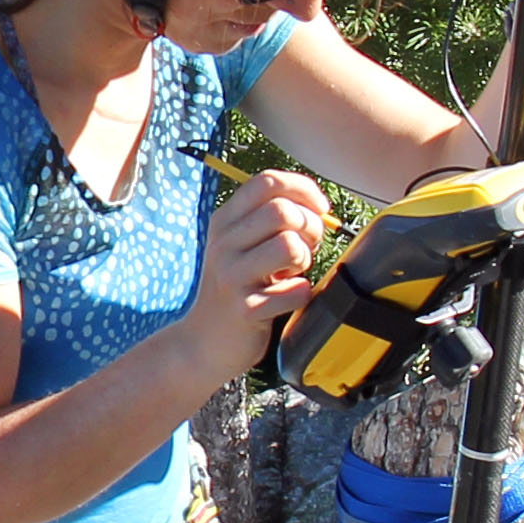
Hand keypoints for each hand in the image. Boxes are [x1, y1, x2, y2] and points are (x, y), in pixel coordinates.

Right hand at [177, 168, 331, 376]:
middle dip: (309, 227)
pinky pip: (295, 290)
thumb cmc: (236, 287)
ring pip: (289, 245)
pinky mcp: (245, 309)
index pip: (266, 182)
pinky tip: (287, 297)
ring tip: (293, 272)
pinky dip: (301, 293)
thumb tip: (318, 205)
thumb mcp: (240, 245)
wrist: (204, 341)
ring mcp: (231, 276)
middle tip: (307, 247)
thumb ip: (269, 219)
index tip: (319, 208)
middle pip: (282, 210)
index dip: (302, 188)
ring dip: (304, 259)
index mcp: (224, 221)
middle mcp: (223, 244)